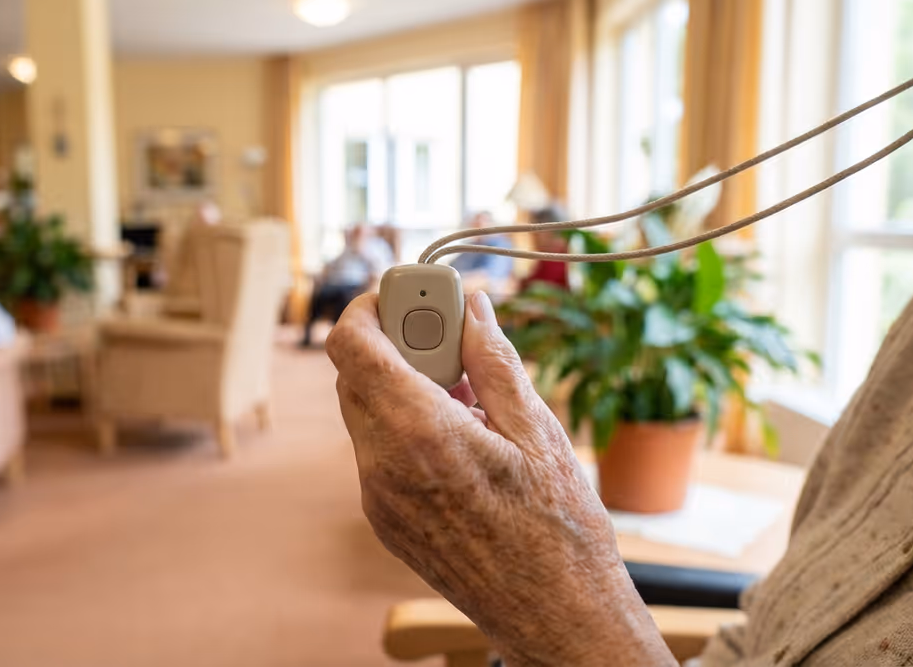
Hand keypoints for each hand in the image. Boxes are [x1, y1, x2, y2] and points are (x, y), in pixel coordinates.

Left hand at [327, 292, 673, 666]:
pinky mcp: (384, 521)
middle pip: (356, 375)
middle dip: (397, 345)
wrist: (556, 618)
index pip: (353, 345)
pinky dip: (405, 427)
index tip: (407, 294)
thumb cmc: (559, 529)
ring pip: (365, 414)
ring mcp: (377, 499)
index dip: (369, 306)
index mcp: (419, 434)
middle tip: (455, 344)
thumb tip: (474, 307)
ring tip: (470, 397)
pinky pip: (377, 452)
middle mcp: (382, 467)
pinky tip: (461, 437)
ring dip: (403, 387)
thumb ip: (494, 360)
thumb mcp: (536, 430)